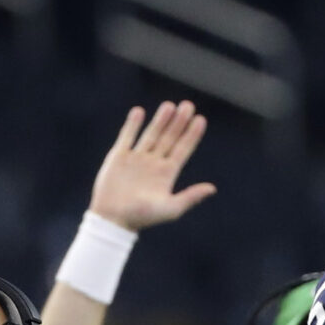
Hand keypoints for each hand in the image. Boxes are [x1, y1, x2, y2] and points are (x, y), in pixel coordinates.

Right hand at [87, 101, 215, 230]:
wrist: (113, 219)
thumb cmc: (142, 218)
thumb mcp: (170, 209)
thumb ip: (190, 197)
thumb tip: (212, 188)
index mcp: (166, 174)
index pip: (183, 150)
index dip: (192, 135)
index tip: (201, 119)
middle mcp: (153, 163)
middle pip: (169, 138)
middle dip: (179, 122)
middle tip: (188, 105)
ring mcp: (136, 159)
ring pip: (151, 134)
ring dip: (160, 120)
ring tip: (169, 106)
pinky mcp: (119, 157)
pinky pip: (127, 137)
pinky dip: (132, 125)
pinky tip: (139, 112)